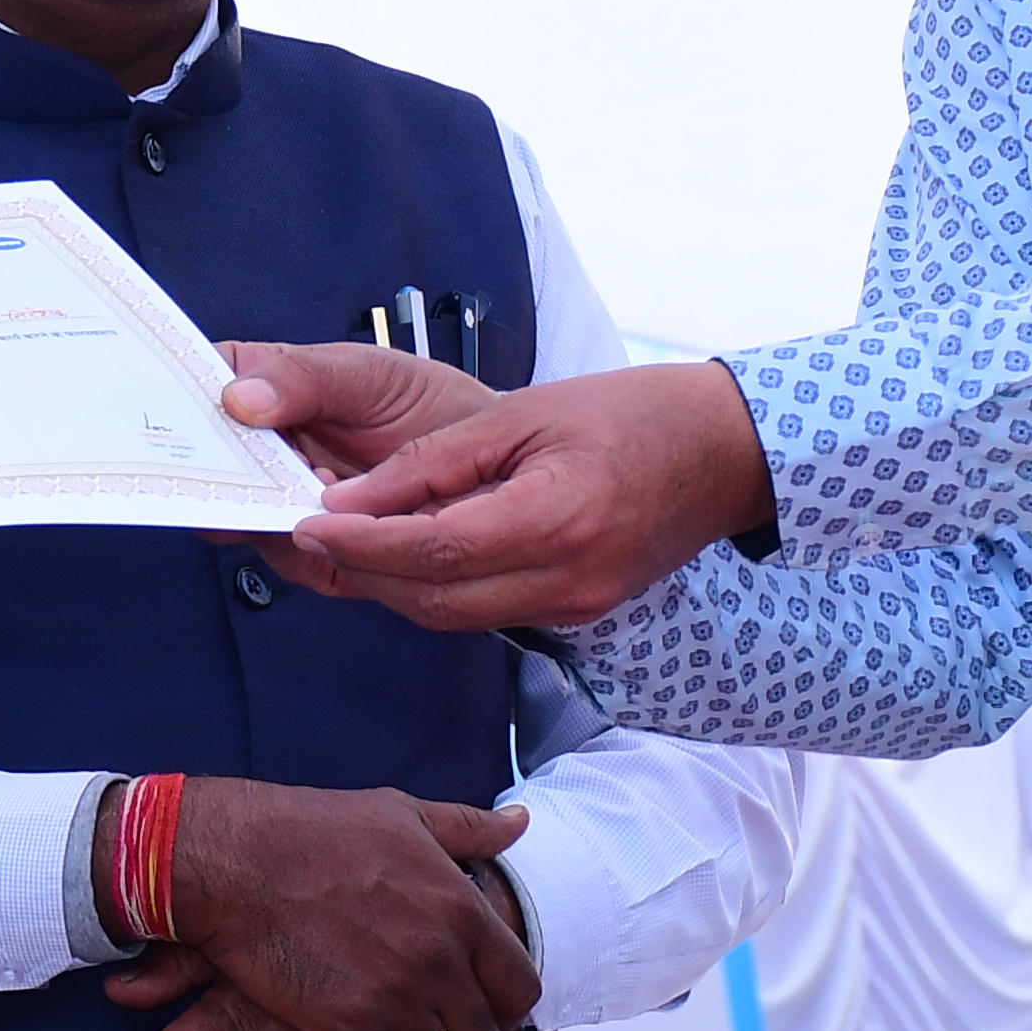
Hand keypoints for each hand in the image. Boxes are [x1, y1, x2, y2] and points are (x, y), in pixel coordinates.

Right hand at [122, 777, 538, 1030]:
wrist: (236, 859)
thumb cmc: (313, 829)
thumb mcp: (402, 813)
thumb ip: (468, 827)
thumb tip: (520, 822)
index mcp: (460, 908)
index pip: (521, 986)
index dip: (508, 1007)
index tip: (486, 1010)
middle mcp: (439, 958)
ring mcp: (395, 997)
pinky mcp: (348, 1029)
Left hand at [223, 349, 778, 631]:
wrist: (723, 453)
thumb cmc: (627, 413)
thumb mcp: (521, 414)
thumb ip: (432, 465)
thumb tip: (350, 500)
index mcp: (557, 520)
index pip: (435, 551)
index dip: (364, 541)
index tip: (308, 519)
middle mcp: (567, 581)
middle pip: (436, 601)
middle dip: (365, 570)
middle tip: (310, 532)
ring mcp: (576, 606)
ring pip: (455, 617)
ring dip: (393, 585)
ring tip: (346, 539)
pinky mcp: (577, 611)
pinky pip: (486, 611)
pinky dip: (436, 588)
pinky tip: (405, 551)